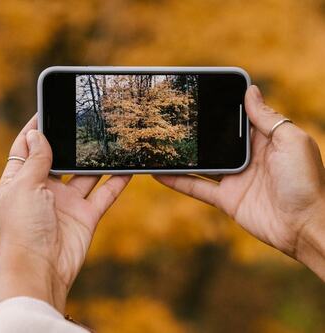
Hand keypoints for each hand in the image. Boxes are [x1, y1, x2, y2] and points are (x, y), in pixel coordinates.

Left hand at [0, 115, 130, 311]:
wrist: (41, 268)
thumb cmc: (23, 227)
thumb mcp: (24, 186)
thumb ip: (35, 159)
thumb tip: (36, 132)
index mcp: (20, 180)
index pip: (25, 148)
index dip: (35, 129)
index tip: (48, 108)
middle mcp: (43, 189)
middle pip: (58, 158)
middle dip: (70, 141)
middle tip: (86, 120)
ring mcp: (66, 202)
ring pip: (85, 174)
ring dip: (97, 160)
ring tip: (111, 137)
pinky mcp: (86, 215)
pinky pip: (104, 194)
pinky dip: (117, 182)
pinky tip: (129, 167)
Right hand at [154, 85, 324, 279]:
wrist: (305, 227)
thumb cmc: (306, 182)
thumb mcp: (291, 141)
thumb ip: (268, 118)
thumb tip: (251, 91)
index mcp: (265, 139)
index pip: (239, 118)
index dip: (222, 106)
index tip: (200, 93)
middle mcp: (248, 157)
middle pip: (216, 139)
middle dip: (196, 130)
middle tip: (170, 117)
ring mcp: (234, 178)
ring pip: (202, 163)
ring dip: (182, 155)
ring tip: (159, 143)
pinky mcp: (225, 199)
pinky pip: (196, 187)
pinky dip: (176, 181)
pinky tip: (158, 173)